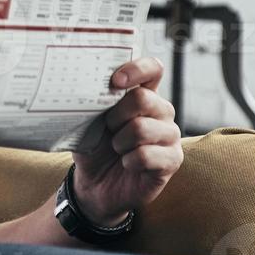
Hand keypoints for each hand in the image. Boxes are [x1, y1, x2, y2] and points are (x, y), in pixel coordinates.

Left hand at [70, 56, 183, 224]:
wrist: (95, 185)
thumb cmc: (94, 148)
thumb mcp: (87, 122)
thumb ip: (92, 102)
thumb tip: (81, 86)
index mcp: (144, 93)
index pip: (153, 68)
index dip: (137, 69)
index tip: (115, 81)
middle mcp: (162, 111)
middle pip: (144, 98)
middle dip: (116, 116)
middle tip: (108, 128)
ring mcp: (170, 135)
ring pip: (142, 128)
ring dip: (120, 142)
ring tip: (117, 149)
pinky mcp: (172, 160)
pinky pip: (146, 155)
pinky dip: (128, 161)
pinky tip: (126, 164)